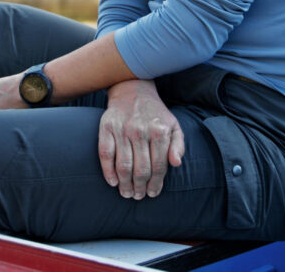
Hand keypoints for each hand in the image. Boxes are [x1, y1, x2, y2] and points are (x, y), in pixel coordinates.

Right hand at [98, 79, 184, 199]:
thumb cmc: (155, 113)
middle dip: (139, 188)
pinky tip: (113, 181)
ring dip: (125, 184)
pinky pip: (105, 154)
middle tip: (137, 196)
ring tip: (126, 193)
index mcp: (159, 131)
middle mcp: (140, 130)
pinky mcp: (106, 127)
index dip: (156, 184)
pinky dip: (108, 171)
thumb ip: (178, 145)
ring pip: (124, 165)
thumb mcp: (173, 125)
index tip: (152, 193)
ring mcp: (122, 129)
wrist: (133, 89)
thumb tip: (176, 163)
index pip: (159, 166)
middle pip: (141, 169)